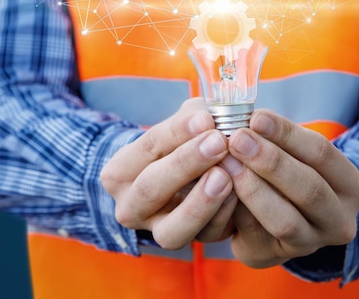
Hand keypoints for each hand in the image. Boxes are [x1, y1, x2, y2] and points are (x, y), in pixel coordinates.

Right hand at [100, 98, 236, 249]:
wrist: (183, 176)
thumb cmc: (182, 142)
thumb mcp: (183, 123)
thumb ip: (195, 116)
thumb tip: (211, 116)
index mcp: (120, 172)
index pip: (147, 147)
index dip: (177, 132)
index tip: (206, 119)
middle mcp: (130, 207)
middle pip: (151, 188)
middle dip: (186, 164)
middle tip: (218, 143)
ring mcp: (157, 230)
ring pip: (172, 229)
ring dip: (200, 203)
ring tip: (225, 176)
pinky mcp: (189, 241)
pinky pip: (204, 236)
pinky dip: (222, 216)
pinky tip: (238, 194)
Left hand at [222, 109, 358, 267]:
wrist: (278, 216)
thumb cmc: (286, 170)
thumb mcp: (293, 152)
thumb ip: (275, 137)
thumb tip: (245, 117)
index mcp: (351, 186)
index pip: (322, 153)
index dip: (287, 134)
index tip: (256, 117)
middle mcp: (339, 220)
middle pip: (309, 189)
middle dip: (270, 161)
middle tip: (237, 139)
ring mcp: (310, 244)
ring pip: (285, 220)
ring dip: (253, 188)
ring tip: (227, 162)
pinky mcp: (276, 255)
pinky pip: (255, 234)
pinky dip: (236, 209)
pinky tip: (217, 187)